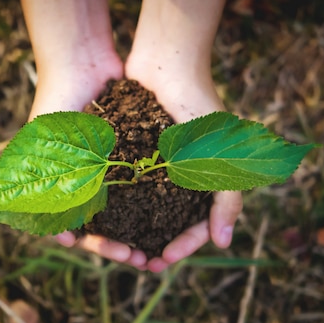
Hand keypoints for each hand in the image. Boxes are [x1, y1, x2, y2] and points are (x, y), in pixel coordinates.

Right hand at [27, 65, 149, 269]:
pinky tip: (172, 210)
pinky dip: (153, 198)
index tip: (125, 255)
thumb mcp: (45, 148)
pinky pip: (142, 180)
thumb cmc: (56, 103)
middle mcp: (87, 177)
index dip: (103, 246)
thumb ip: (48, 191)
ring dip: (142, 228)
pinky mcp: (129, 148)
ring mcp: (109, 164)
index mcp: (64, 184)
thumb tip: (65, 244)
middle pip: (108, 224)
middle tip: (148, 261)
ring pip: (128, 208)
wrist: (79, 60)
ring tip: (163, 242)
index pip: (83, 229)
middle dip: (126, 243)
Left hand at [125, 71, 243, 272]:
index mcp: (198, 179)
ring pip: (136, 210)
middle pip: (162, 223)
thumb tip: (223, 244)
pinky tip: (97, 219)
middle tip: (136, 262)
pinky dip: (108, 205)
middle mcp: (173, 175)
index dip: (181, 247)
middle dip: (150, 246)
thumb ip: (227, 199)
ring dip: (127, 232)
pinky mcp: (122, 151)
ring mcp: (146, 164)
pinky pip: (114, 186)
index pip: (193, 225)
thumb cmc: (197, 105)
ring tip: (115, 246)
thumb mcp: (219, 154)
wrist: (164, 61)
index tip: (163, 261)